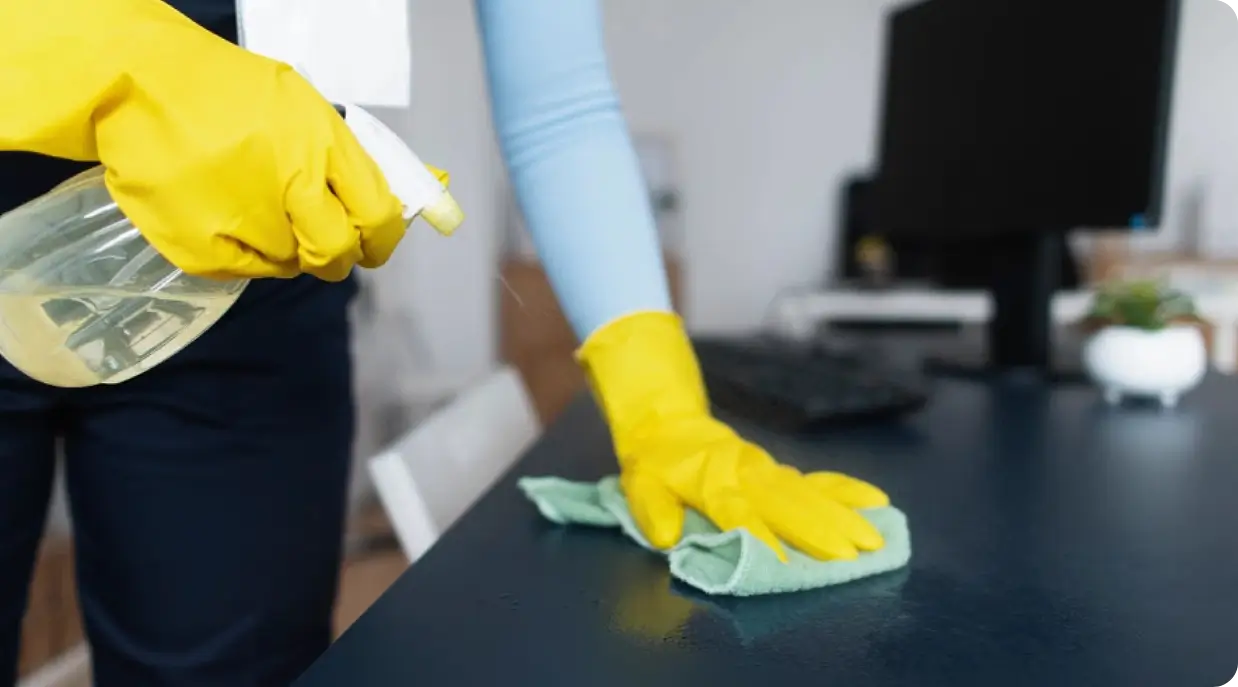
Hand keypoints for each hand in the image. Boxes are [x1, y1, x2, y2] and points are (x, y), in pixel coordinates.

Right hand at [4, 0, 407, 280]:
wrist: (135, 83)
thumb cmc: (228, 93)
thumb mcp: (302, 107)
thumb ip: (350, 158)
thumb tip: (414, 197)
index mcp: (321, 144)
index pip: (379, 216)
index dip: (383, 239)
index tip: (375, 243)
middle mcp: (288, 185)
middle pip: (337, 252)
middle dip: (337, 255)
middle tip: (321, 242)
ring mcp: (243, 221)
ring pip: (291, 265)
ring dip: (285, 248)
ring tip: (255, 208)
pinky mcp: (203, 249)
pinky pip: (247, 272)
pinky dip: (244, 253)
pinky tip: (223, 215)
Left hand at [618, 414, 887, 561]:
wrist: (668, 423)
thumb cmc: (655, 464)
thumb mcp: (640, 486)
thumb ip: (654, 511)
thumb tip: (667, 537)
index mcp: (712, 484)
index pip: (739, 514)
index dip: (759, 537)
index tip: (784, 561)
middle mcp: (747, 477)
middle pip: (788, 504)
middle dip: (821, 529)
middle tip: (854, 554)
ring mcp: (767, 472)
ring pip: (808, 494)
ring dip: (842, 515)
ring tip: (875, 536)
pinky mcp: (778, 471)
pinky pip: (816, 481)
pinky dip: (845, 491)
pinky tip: (876, 501)